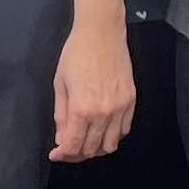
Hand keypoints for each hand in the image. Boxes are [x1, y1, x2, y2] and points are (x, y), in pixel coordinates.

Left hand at [50, 0, 134, 162]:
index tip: (56, 155)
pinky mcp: (131, 101)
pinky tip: (102, 130)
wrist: (102, 33)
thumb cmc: (76, 53)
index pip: (73, 145)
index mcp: (82, 109)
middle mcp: (104, 113)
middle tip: (68, 149)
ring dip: (96, 148)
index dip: (62, 155)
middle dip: (77, 154)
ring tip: (85, 141)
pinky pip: (124, 130)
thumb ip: (61, 115)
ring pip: (111, 145)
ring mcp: (120, 108)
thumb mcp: (60, 83)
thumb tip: (62, 138)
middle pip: (92, 149)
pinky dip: (112, 136)